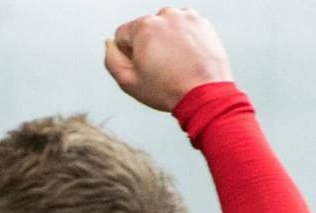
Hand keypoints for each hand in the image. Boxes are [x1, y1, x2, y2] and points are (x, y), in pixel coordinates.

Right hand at [105, 7, 232, 111]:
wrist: (205, 94)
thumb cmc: (167, 90)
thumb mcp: (127, 81)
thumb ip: (111, 59)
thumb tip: (110, 43)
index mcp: (143, 26)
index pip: (122, 35)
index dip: (127, 54)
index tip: (142, 68)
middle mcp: (165, 16)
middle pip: (145, 29)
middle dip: (148, 45)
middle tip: (160, 68)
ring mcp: (186, 18)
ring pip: (165, 27)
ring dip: (166, 41)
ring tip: (175, 63)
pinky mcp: (202, 24)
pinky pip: (184, 29)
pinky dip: (184, 40)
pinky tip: (187, 58)